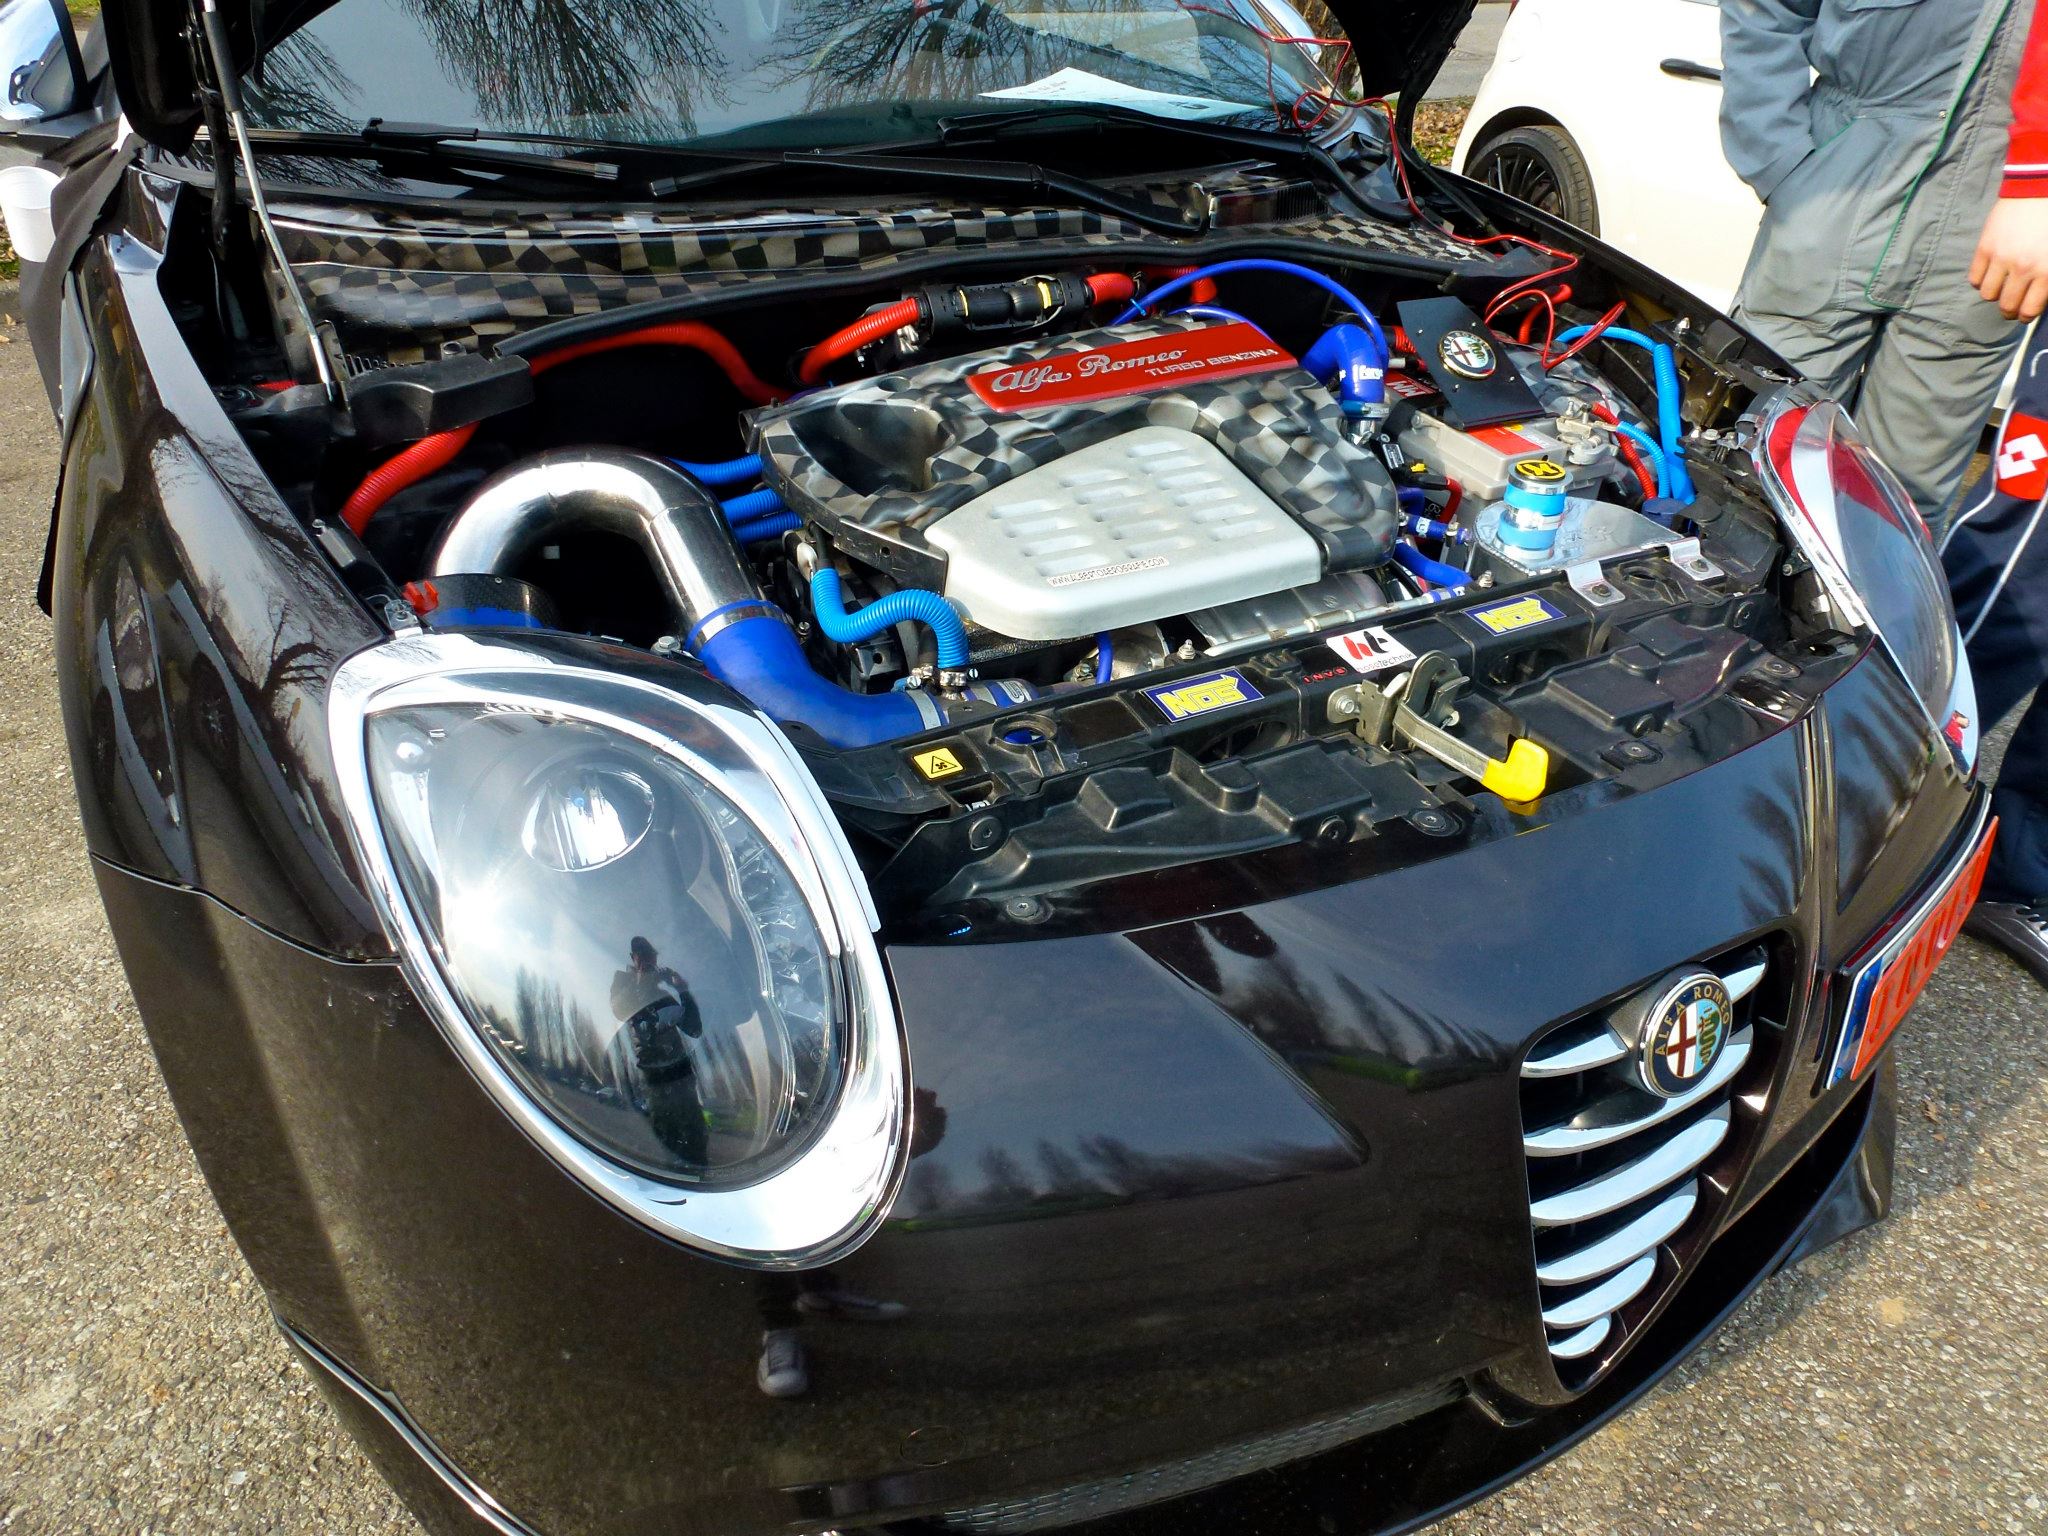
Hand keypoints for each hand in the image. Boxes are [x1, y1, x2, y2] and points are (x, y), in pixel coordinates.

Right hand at [1971, 198, 2047, 319]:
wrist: (2040, 188)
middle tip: (2011, 304)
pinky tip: (1990, 271)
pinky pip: (1974, 278)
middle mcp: (2023, 269)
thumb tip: (2038, 297)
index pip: (2029, 310)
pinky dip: (1981, 279)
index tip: (2024, 313)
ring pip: (1988, 294)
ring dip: (1994, 292)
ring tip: (2001, 284)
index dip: (2025, 315)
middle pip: (2006, 306)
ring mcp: (2001, 259)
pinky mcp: (1984, 248)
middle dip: (2008, 309)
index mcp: (2047, 271)